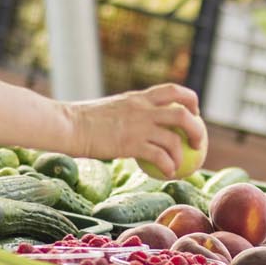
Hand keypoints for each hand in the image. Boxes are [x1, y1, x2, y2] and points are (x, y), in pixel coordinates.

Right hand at [69, 83, 204, 177]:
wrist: (68, 125)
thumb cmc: (84, 120)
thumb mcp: (113, 109)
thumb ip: (130, 113)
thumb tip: (142, 125)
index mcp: (139, 97)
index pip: (173, 90)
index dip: (190, 100)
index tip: (193, 113)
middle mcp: (143, 109)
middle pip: (183, 113)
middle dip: (197, 128)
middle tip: (197, 143)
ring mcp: (138, 126)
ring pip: (174, 138)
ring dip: (182, 154)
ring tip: (180, 165)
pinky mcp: (131, 143)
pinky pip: (160, 157)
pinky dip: (168, 167)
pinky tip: (167, 174)